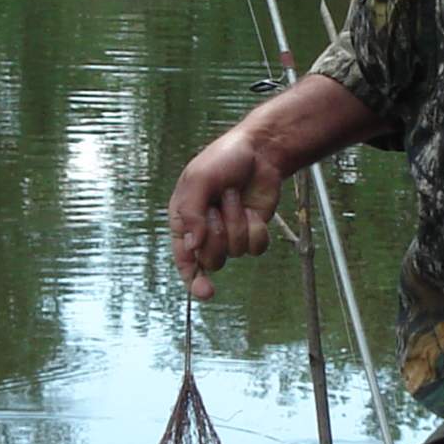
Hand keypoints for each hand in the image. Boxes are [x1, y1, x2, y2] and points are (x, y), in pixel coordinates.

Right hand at [167, 127, 285, 299]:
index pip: (184, 259)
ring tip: (235, 196)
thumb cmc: (223, 160)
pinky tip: (253, 208)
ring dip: (238, 221)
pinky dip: (256, 228)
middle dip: (219, 233)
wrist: (260, 150)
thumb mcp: (199, 179)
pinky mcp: (252, 232)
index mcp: (183, 220)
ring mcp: (230, 233)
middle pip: (212, 258)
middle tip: (220, 206)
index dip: (192, 279)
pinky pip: (256, 247)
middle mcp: (205, 232)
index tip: (205, 292)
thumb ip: (191, 212)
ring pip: (236, 250)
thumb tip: (193, 247)